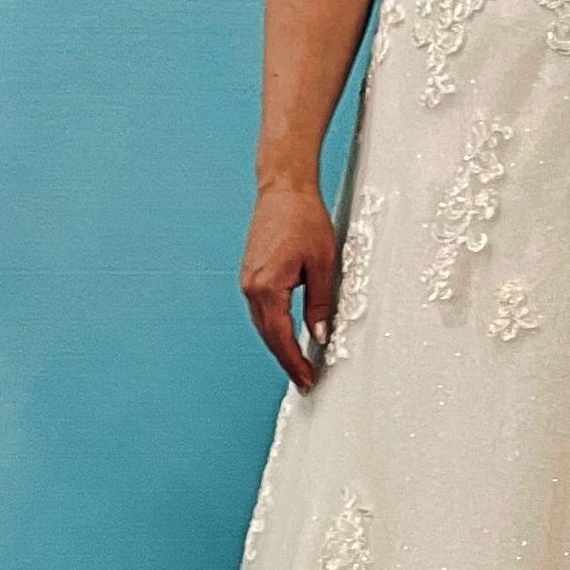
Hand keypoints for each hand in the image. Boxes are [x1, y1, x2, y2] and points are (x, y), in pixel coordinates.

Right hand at [240, 180, 337, 389]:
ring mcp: (248, 280)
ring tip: (299, 364)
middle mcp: (251, 287)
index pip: (281, 337)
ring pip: (263, 324)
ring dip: (279, 345)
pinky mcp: (251, 274)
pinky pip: (261, 310)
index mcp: (267, 287)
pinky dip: (273, 327)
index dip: (295, 362)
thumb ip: (320, 304)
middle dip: (287, 360)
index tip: (308, 380)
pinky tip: (286, 335)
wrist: (284, 189)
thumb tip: (320, 336)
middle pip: (269, 336)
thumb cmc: (304, 219)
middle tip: (306, 380)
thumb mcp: (322, 264)